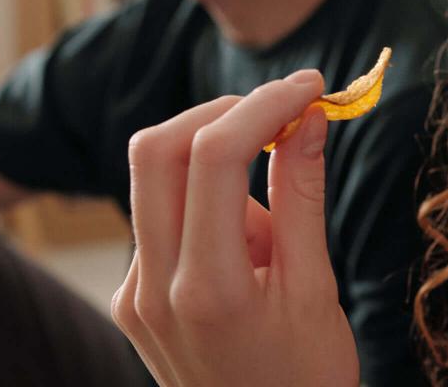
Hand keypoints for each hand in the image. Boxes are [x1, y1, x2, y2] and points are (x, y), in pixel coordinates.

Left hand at [113, 70, 360, 386]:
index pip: (213, 155)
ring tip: (276, 241)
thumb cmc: (304, 380)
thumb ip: (303, 195)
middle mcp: (151, 289)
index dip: (263, 104)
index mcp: (207, 290)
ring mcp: (131, 295)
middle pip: (157, 149)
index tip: (310, 89)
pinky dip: (207, 213)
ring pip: (158, 182)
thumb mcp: (318, 290)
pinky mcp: (129, 299)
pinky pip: (162, 222)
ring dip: (218, 171)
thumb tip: (308, 114)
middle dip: (222, 113)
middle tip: (284, 114)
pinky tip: (251, 265)